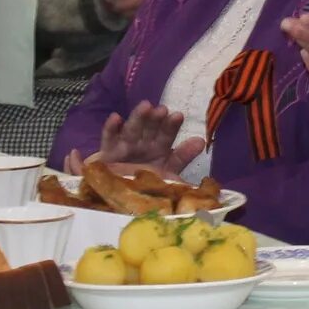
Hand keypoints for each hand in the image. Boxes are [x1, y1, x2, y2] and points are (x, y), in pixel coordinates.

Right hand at [65, 102, 204, 179]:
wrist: (120, 202)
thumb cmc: (147, 187)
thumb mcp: (168, 174)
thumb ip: (182, 157)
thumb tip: (201, 141)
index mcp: (159, 148)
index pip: (167, 134)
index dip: (172, 125)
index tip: (178, 116)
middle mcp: (143, 144)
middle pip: (150, 128)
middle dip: (156, 119)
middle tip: (162, 110)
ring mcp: (125, 147)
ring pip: (132, 129)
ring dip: (138, 117)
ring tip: (146, 107)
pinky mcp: (107, 153)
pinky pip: (108, 139)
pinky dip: (111, 129)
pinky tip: (116, 118)